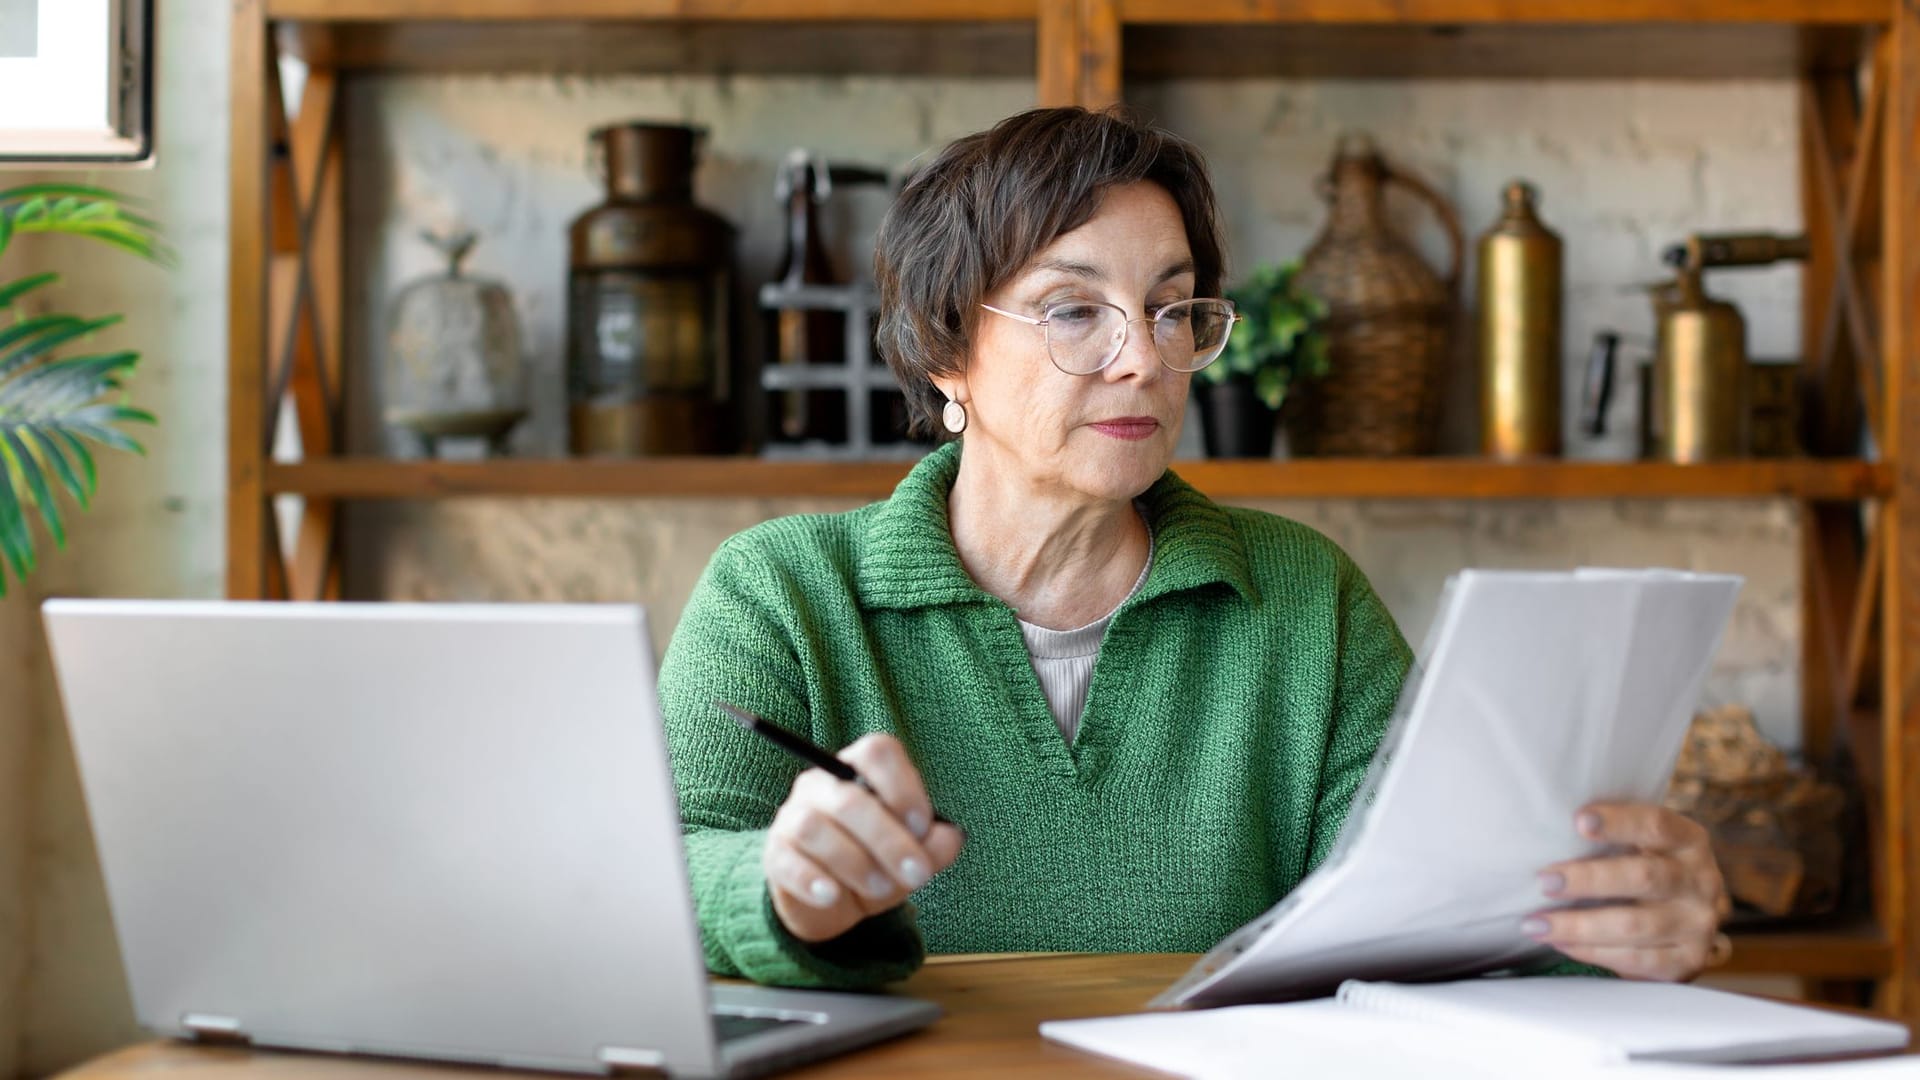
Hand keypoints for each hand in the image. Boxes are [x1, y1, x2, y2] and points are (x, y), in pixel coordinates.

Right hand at [764, 733, 965, 943]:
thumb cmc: (876, 863)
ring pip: (815, 827)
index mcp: (858, 770)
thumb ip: (935, 846)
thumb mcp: (912, 856)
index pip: (876, 753)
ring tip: (880, 888)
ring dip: (855, 862)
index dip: (903, 787)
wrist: (831, 902)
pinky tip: (833, 895)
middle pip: (850, 799)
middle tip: (917, 874)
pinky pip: (788, 861)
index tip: (922, 826)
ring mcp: (792, 818)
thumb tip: (950, 837)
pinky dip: (812, 880)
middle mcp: (821, 785)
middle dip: (890, 840)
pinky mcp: (775, 855)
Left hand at [1527, 801, 1729, 980]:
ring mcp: (1699, 925)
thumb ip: (1611, 835)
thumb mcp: (1642, 843)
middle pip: (1642, 877)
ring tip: (1536, 924)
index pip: (1656, 824)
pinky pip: (1635, 959)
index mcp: (1689, 840)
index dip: (1618, 822)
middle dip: (1587, 879)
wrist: (1684, 919)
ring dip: (1578, 925)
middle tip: (1544, 881)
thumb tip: (1545, 830)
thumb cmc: (1644, 866)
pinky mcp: (1687, 961)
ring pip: (1634, 925)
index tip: (1578, 820)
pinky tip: (1561, 943)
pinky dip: (1592, 952)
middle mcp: (1701, 881)